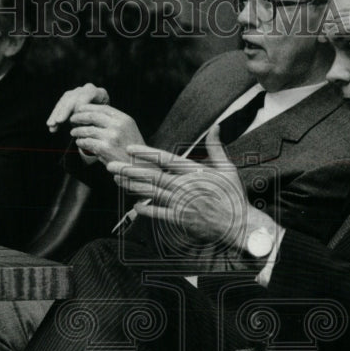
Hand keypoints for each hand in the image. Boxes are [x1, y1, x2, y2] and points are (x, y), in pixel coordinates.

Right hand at [46, 83, 109, 132]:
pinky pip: (60, 106)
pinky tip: (50, 125)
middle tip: (58, 121)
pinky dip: (54, 116)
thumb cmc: (106, 121)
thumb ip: (95, 121)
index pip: (86, 95)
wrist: (104, 117)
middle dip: (64, 110)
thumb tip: (82, 126)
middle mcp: (87, 90)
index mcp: (99, 93)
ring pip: (64, 101)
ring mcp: (77, 92)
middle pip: (73, 97)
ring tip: (51, 125)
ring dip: (56, 114)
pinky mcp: (69, 98)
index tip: (73, 119)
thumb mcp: (104, 121)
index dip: (79, 106)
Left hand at [70, 104, 144, 165]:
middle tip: (72, 119)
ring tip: (73, 132)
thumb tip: (94, 116)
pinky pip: (87, 142)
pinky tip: (79, 142)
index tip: (81, 109)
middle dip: (79, 116)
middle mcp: (118, 125)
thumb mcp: (129, 130)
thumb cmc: (132, 150)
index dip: (90, 107)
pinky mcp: (105, 148)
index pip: (104, 108)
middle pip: (93, 116)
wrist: (139, 166)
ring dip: (77, 130)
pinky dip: (81, 142)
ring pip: (88, 129)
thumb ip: (115, 122)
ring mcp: (111, 136)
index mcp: (125, 119)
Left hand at [106, 126, 275, 251]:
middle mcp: (185, 186)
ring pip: (151, 193)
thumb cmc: (233, 195)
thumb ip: (216, 147)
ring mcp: (182, 204)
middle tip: (110, 164)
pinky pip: (158, 214)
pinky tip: (133, 204)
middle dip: (129, 170)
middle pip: (152, 175)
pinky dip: (145, 209)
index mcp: (195, 172)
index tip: (130, 148)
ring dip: (132, 186)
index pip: (165, 160)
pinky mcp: (181, 219)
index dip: (145, 153)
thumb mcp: (227, 168)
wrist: (239, 224)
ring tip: (117, 180)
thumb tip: (216, 126)